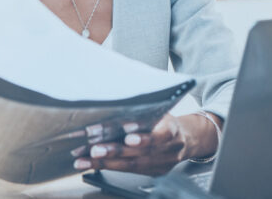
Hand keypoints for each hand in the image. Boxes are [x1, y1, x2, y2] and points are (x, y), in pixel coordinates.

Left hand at [72, 113, 192, 175]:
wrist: (186, 139)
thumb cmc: (166, 121)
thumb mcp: (160, 111)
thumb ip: (144, 110)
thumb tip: (115, 99)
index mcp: (172, 130)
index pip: (160, 134)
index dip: (145, 136)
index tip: (128, 135)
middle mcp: (169, 149)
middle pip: (141, 152)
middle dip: (116, 151)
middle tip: (96, 148)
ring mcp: (161, 163)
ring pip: (132, 165)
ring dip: (106, 162)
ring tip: (85, 160)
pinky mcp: (152, 172)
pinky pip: (128, 172)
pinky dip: (108, 167)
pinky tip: (91, 164)